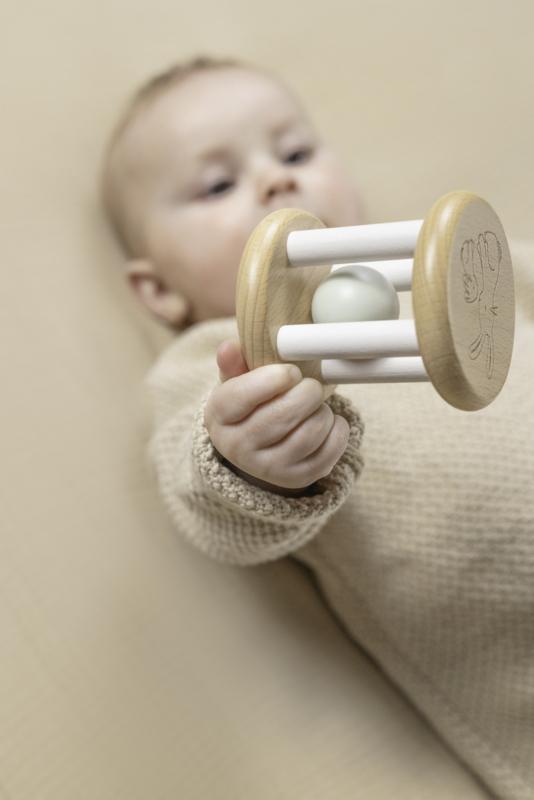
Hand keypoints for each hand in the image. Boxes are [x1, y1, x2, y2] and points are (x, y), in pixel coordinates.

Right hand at [203, 339, 349, 490]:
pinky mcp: (295, 478)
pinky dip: (337, 431)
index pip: (242, 396)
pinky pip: (328, 452)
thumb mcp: (237, 381)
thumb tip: (229, 348)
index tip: (290, 372)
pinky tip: (330, 421)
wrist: (257, 446)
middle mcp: (237, 447)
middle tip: (311, 385)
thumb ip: (234, 363)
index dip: (272, 379)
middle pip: (282, 415)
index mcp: (219, 416)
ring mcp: (267, 467)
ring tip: (317, 404)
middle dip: (307, 392)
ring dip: (323, 411)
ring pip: (309, 433)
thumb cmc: (251, 404)